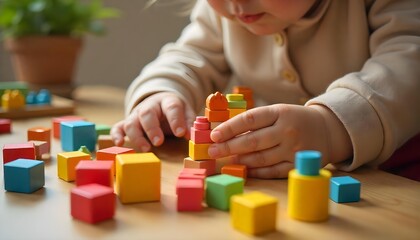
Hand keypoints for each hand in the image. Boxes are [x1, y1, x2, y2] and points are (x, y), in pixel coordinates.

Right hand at [111, 92, 195, 151]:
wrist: (159, 102)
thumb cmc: (173, 110)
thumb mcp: (185, 111)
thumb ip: (188, 121)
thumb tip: (190, 135)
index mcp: (167, 101)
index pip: (171, 108)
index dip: (176, 120)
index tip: (181, 133)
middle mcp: (149, 106)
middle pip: (147, 113)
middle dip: (152, 128)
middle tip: (159, 142)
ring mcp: (136, 114)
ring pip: (131, 122)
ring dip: (137, 136)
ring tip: (146, 149)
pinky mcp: (127, 122)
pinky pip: (118, 127)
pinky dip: (117, 134)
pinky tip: (119, 143)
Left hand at [208, 104, 351, 177]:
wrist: (327, 129)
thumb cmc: (294, 119)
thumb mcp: (278, 112)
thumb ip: (255, 120)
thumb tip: (225, 132)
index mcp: (279, 112)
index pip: (250, 119)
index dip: (229, 128)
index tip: (214, 135)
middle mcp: (287, 130)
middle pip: (252, 141)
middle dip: (229, 147)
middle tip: (213, 152)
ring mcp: (294, 149)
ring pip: (261, 158)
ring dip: (241, 161)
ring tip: (228, 160)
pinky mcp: (297, 164)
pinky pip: (272, 171)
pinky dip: (256, 171)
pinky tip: (245, 169)